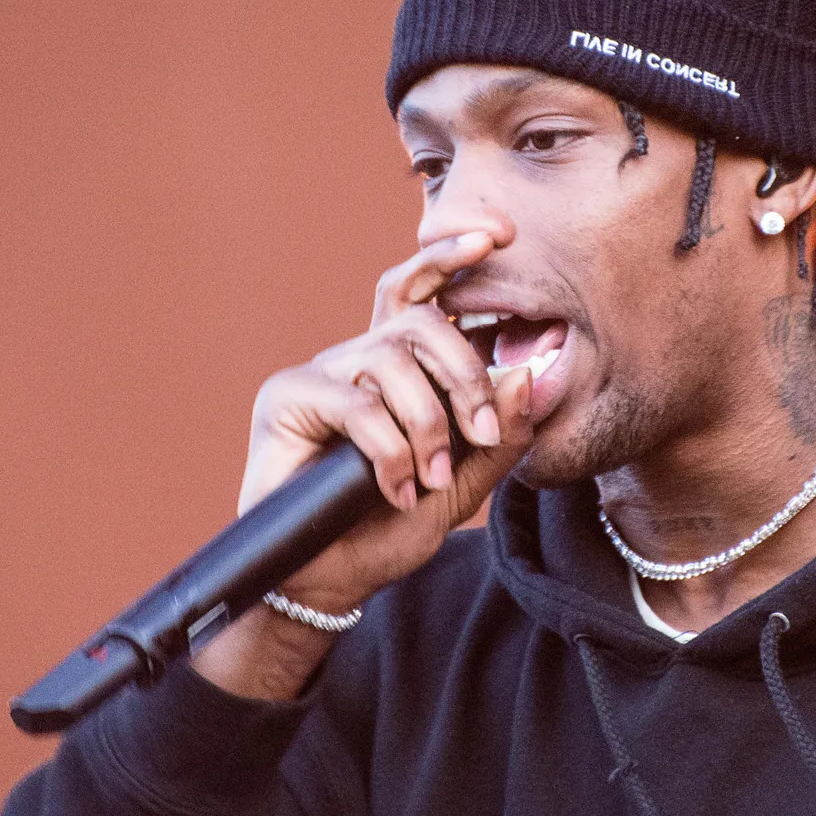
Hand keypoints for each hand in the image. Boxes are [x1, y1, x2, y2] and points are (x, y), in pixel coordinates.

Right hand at [193, 232, 533, 698]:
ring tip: (428, 479)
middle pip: (417, 321)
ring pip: (391, 361)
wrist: (329, 579)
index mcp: (395, 368)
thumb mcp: (461, 485)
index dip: (452, 254)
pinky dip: (388, 451)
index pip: (421, 291)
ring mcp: (319, 375)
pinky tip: (395, 490)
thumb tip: (528, 373)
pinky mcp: (286, 399)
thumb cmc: (388, 528)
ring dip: (425, 426)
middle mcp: (356, 361)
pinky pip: (356, 403)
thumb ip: (497, 435)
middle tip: (481, 432)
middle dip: (463, 372)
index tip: (499, 235)